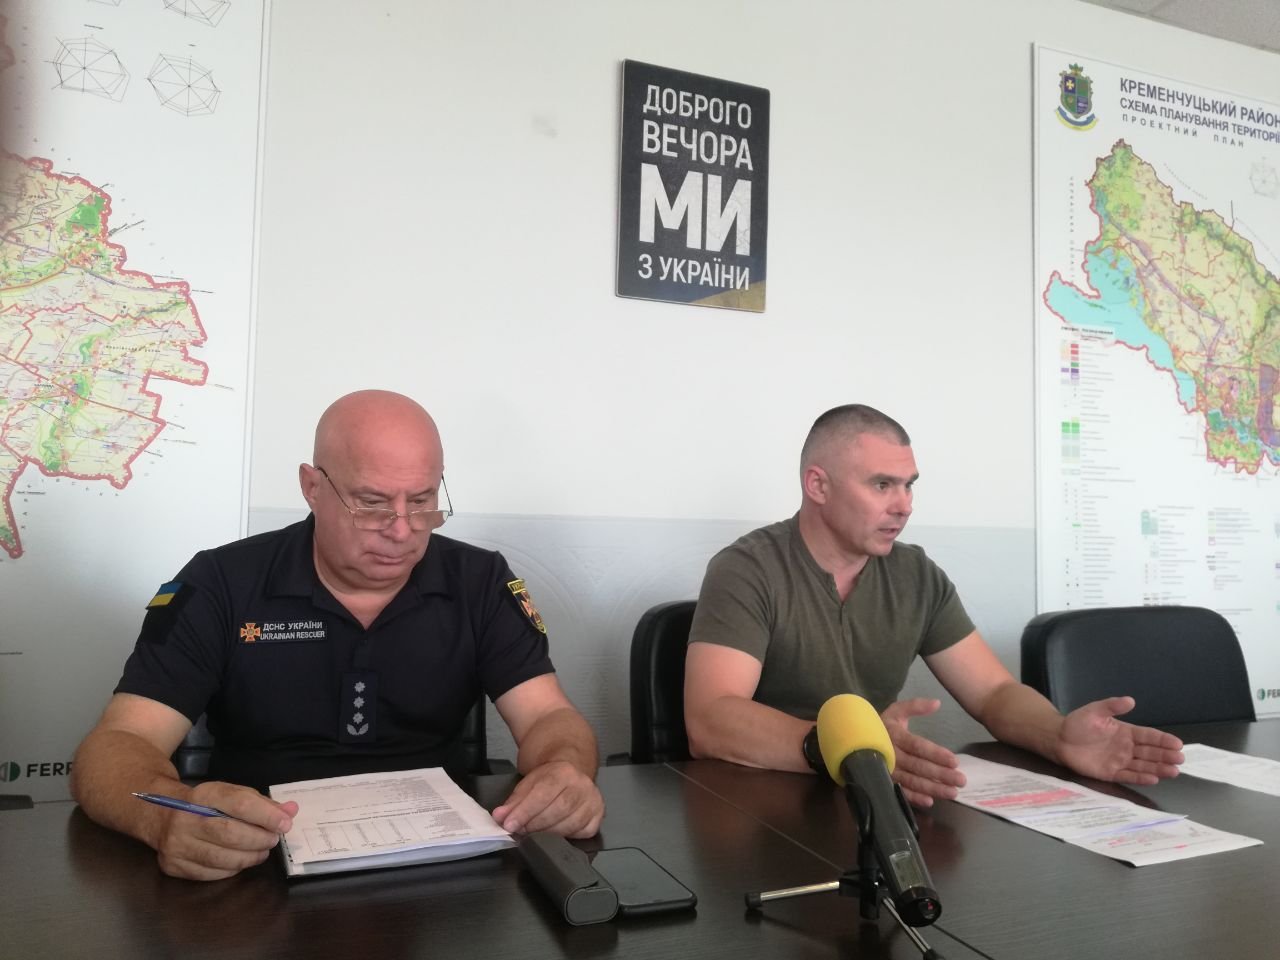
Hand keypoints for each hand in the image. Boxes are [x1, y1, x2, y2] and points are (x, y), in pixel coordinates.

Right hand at [154, 781, 297, 880]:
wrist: (162, 815)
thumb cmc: (206, 804)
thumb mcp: (231, 795)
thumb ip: (262, 804)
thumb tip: (291, 811)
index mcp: (203, 794)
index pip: (239, 804)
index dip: (266, 816)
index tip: (285, 824)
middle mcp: (185, 819)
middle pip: (231, 834)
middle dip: (259, 839)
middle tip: (273, 839)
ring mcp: (176, 844)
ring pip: (221, 858)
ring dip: (249, 857)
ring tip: (261, 851)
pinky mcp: (173, 866)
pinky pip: (211, 873)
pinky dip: (232, 868)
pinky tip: (240, 860)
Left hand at [491, 760, 603, 837]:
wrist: (570, 772)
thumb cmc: (548, 781)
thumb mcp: (527, 785)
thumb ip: (513, 802)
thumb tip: (499, 816)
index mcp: (563, 772)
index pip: (543, 793)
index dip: (525, 811)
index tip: (510, 824)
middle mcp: (582, 784)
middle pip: (558, 809)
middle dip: (535, 824)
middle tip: (520, 831)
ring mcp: (593, 800)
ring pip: (570, 823)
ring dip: (548, 833)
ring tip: (533, 834)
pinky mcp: (598, 815)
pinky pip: (583, 832)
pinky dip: (567, 837)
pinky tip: (555, 834)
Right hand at [881, 698, 965, 807]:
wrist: (856, 739)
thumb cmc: (882, 726)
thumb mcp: (896, 711)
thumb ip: (915, 706)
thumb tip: (937, 703)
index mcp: (895, 735)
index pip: (918, 746)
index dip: (936, 754)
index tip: (954, 761)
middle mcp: (891, 754)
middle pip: (918, 766)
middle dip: (941, 774)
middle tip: (961, 780)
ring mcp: (888, 770)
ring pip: (912, 781)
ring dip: (933, 788)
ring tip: (952, 792)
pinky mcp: (885, 782)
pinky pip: (900, 791)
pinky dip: (914, 798)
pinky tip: (929, 801)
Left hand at [1055, 696, 1184, 784]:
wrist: (1058, 739)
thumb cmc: (1078, 724)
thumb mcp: (1095, 711)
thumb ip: (1112, 706)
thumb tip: (1130, 700)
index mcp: (1126, 732)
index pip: (1149, 736)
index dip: (1163, 740)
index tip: (1178, 744)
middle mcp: (1127, 747)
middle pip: (1151, 752)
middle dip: (1166, 755)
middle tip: (1180, 759)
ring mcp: (1120, 761)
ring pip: (1144, 765)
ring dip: (1159, 768)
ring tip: (1174, 771)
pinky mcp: (1111, 773)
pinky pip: (1129, 776)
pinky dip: (1141, 778)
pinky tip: (1154, 779)